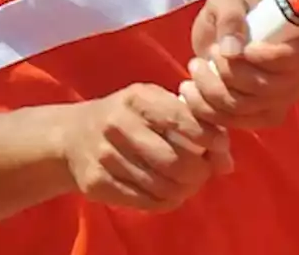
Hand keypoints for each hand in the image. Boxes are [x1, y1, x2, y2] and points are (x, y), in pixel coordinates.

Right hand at [62, 83, 232, 211]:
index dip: (209, 138)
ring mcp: (104, 154)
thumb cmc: (128, 117)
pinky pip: (144, 201)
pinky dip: (165, 201)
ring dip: (184, 190)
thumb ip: (193, 125)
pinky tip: (168, 193)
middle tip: (203, 172)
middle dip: (199, 171)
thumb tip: (226, 161)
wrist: (72, 136)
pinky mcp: (96, 182)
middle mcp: (118, 123)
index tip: (219, 147)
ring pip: (162, 185)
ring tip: (187, 184)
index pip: (183, 120)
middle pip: (176, 160)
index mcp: (138, 98)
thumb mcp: (156, 106)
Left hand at [180, 0, 298, 129]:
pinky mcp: (260, 117)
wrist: (230, 30)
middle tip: (207, 53)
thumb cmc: (235, 10)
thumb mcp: (228, 1)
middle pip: (265, 88)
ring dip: (212, 90)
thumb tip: (232, 49)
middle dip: (228, 73)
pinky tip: (191, 91)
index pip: (294, 58)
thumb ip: (230, 17)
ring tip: (194, 67)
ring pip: (246, 108)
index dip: (266, 57)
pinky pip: (235, 122)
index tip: (237, 47)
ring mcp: (281, 101)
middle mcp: (298, 77)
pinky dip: (208, 110)